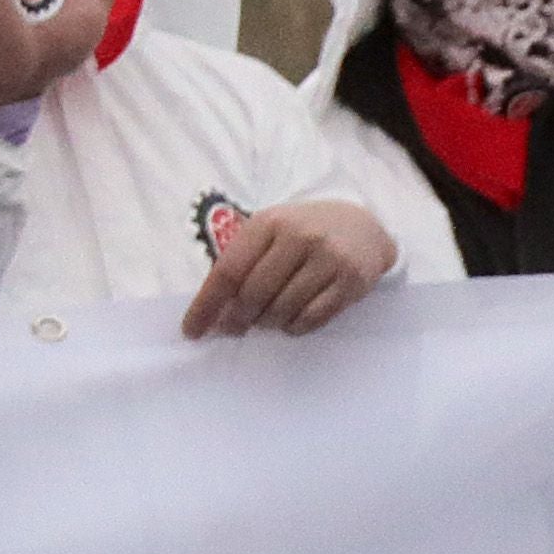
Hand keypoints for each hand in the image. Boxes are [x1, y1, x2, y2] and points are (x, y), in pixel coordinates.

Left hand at [180, 194, 391, 339]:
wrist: (362, 226)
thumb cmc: (302, 232)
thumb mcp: (269, 232)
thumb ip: (242, 262)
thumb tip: (211, 311)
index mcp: (269, 223)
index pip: (228, 271)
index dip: (206, 305)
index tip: (192, 330)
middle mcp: (299, 237)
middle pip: (253, 294)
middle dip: (236, 319)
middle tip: (232, 329)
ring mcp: (329, 259)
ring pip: (282, 310)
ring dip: (267, 323)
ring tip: (266, 319)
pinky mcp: (352, 281)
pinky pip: (312, 318)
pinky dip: (294, 327)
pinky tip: (290, 322)